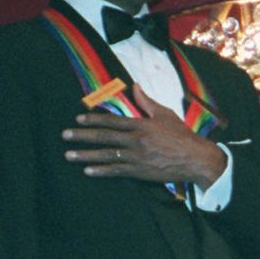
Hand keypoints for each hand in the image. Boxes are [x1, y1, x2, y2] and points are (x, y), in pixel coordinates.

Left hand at [62, 84, 225, 187]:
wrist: (194, 158)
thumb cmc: (181, 135)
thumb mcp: (165, 114)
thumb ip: (146, 101)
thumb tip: (135, 86)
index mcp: (140, 125)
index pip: (112, 121)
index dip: (93, 120)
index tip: (78, 120)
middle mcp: (135, 140)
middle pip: (104, 137)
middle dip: (82, 136)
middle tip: (65, 136)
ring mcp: (136, 157)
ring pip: (106, 155)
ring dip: (85, 155)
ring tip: (69, 155)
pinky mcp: (140, 171)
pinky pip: (117, 171)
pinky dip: (102, 171)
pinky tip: (88, 171)